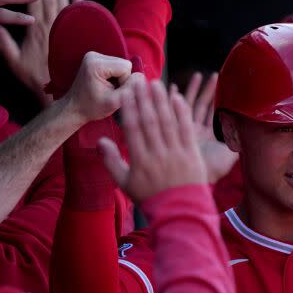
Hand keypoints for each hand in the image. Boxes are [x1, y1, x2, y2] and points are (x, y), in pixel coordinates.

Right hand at [0, 0, 83, 105]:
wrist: (58, 87)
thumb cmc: (34, 76)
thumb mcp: (15, 61)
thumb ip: (5, 44)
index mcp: (36, 31)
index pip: (35, 5)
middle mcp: (51, 27)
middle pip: (51, 0)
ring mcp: (63, 31)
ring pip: (64, 5)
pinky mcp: (73, 36)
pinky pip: (77, 17)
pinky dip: (78, 4)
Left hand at [64, 51, 132, 124]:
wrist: (74, 108)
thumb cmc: (92, 107)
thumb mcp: (114, 102)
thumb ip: (130, 88)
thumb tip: (141, 76)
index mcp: (96, 64)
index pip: (126, 67)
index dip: (124, 82)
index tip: (112, 93)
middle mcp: (93, 55)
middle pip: (124, 64)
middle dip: (122, 79)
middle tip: (109, 91)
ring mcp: (93, 55)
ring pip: (122, 65)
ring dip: (119, 78)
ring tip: (106, 88)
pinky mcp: (95, 58)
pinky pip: (116, 65)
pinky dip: (114, 76)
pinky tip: (105, 84)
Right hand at [100, 78, 206, 201]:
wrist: (179, 212)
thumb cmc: (150, 197)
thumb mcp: (125, 183)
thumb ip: (111, 161)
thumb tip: (100, 140)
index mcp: (140, 161)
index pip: (133, 130)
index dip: (130, 109)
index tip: (126, 93)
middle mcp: (158, 155)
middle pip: (150, 122)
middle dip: (145, 100)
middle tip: (141, 80)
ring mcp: (176, 154)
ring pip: (168, 123)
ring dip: (162, 101)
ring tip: (157, 84)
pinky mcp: (192, 154)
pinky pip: (186, 129)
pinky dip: (181, 113)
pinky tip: (178, 97)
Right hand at [183, 72, 238, 182]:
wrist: (194, 181)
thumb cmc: (212, 170)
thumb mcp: (228, 154)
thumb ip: (237, 141)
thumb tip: (252, 130)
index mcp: (204, 135)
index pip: (209, 112)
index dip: (213, 98)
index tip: (217, 83)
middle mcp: (193, 130)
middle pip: (200, 105)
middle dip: (205, 90)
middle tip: (213, 75)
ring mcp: (182, 129)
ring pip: (187, 104)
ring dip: (193, 89)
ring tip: (197, 75)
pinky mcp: (173, 129)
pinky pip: (172, 110)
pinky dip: (172, 99)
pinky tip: (173, 87)